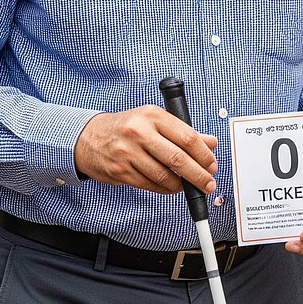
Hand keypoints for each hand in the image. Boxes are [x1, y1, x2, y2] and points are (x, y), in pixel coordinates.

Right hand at [74, 107, 217, 194]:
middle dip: (198, 175)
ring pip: (163, 176)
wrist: (90, 138)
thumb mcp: (155, 120)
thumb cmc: (127, 127)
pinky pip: (149, 185)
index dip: (204, 154)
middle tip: (208, 183)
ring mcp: (128, 152)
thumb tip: (211, 143)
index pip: (187, 136)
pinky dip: (164, 189)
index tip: (212, 165)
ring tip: (189, 186)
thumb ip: (183, 131)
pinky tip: (171, 187)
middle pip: (177, 158)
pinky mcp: (120, 171)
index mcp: (152, 115)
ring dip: (181, 185)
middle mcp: (140, 132)